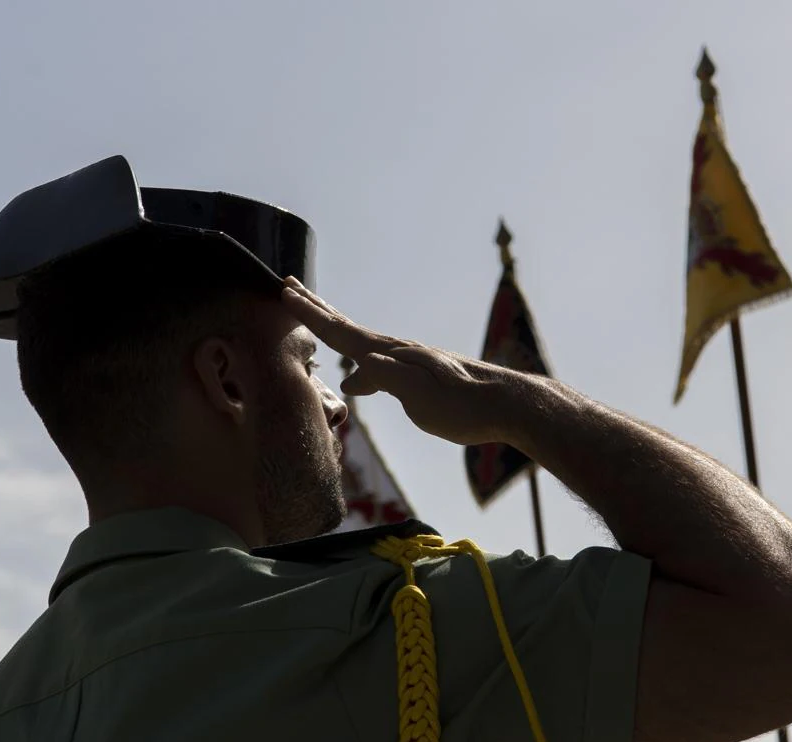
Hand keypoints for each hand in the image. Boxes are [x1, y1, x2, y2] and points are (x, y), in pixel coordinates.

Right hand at [280, 276, 518, 445]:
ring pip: (362, 342)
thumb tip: (355, 365)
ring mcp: (410, 362)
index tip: (284, 292)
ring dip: (336, 329)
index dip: (310, 314)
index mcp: (393, 355)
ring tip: (318, 319)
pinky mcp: (421, 377)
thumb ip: (389, 379)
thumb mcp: (423, 397)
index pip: (342, 332)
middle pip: (348, 327)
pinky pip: (377, 363)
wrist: (508, 405)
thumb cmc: (466, 407)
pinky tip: (360, 378)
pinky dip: (358, 360)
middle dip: (317, 308)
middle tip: (289, 284)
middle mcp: (399, 352)